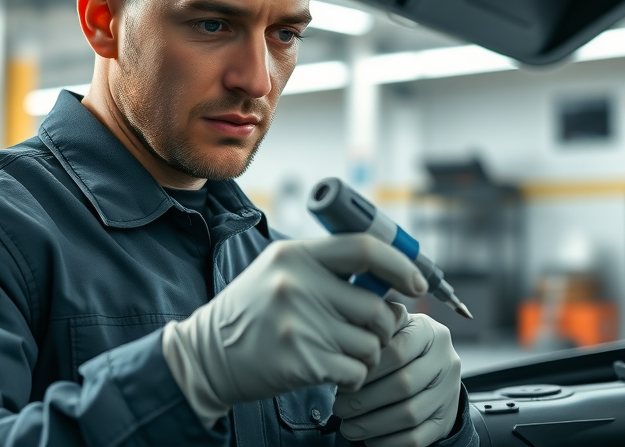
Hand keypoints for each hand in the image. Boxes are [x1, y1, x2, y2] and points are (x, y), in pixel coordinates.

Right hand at [162, 235, 428, 427]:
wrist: (207, 355)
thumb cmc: (253, 312)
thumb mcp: (280, 271)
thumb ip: (327, 266)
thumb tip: (391, 273)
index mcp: (296, 255)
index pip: (365, 248)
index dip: (401, 265)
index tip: (417, 284)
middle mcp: (298, 285)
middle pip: (377, 306)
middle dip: (384, 324)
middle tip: (371, 330)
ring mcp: (300, 325)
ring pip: (371, 343)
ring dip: (369, 353)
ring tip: (345, 351)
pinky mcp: (302, 362)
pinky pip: (356, 370)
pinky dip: (354, 375)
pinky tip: (335, 370)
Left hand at [333, 303, 461, 446]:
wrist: (432, 371)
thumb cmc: (400, 347)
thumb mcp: (393, 330)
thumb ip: (375, 330)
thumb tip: (349, 339)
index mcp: (430, 333)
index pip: (397, 350)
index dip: (368, 367)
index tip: (345, 377)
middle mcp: (446, 360)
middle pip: (404, 384)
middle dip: (365, 400)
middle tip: (339, 408)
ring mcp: (449, 392)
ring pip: (410, 414)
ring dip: (373, 424)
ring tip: (348, 426)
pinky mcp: (446, 420)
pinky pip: (417, 438)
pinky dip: (389, 442)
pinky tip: (368, 439)